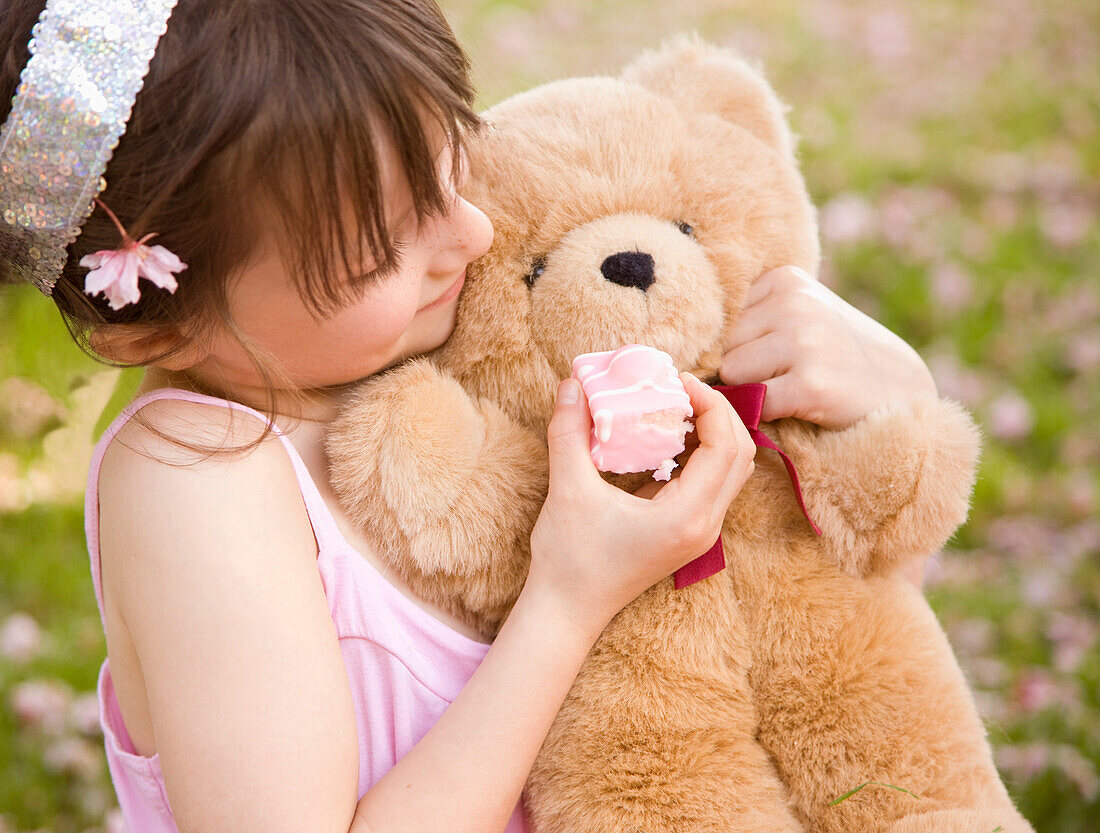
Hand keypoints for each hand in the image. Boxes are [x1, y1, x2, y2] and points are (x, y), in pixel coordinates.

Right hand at [526, 372, 755, 636]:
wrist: (568, 612)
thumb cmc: (570, 560)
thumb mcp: (568, 490)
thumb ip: (569, 434)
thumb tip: (571, 385)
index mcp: (687, 516)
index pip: (726, 446)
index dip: (710, 404)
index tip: (677, 381)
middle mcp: (706, 526)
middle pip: (740, 454)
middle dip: (717, 413)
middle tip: (679, 388)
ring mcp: (701, 533)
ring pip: (732, 470)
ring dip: (714, 432)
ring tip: (676, 406)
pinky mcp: (689, 533)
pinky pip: (714, 483)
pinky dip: (703, 452)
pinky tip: (668, 437)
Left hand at [719, 266, 937, 428]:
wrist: (902, 390)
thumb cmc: (835, 354)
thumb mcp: (800, 314)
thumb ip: (751, 316)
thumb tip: (684, 341)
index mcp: (784, 279)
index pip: (721, 319)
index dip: (736, 346)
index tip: (769, 354)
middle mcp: (793, 303)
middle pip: (722, 347)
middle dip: (742, 370)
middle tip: (785, 376)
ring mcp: (803, 342)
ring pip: (732, 375)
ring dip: (753, 392)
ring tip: (793, 387)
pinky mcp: (810, 385)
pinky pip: (755, 404)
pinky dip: (768, 414)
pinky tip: (800, 406)